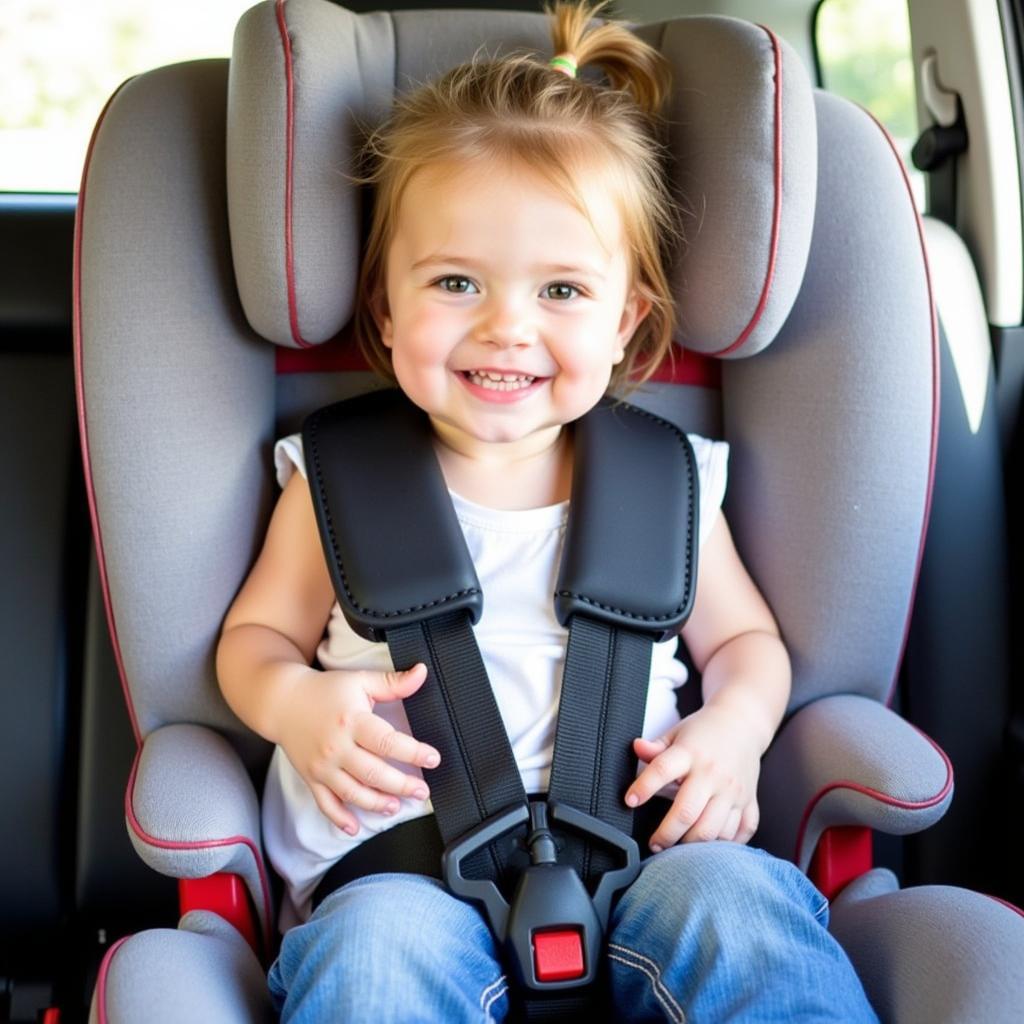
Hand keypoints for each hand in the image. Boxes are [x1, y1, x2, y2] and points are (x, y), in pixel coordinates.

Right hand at [277, 664, 439, 834]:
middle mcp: (337, 746)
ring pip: (352, 792)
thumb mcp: (360, 680)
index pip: (387, 741)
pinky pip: (325, 804)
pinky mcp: (311, 778)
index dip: (413, 752)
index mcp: (352, 721)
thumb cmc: (325, 690)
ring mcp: (323, 766)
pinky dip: (339, 818)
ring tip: (396, 806)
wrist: (283, 701)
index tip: (433, 759)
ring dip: (377, 804)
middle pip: (373, 773)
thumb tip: (422, 673)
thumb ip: (393, 682)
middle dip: (401, 785)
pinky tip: (355, 826)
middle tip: (422, 791)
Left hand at [625, 703, 760, 850]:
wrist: (742, 723)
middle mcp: (713, 774)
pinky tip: (711, 846)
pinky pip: (741, 832)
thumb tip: (636, 747)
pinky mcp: (749, 802)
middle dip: (667, 834)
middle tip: (655, 843)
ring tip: (679, 848)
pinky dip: (726, 844)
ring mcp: (734, 790)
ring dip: (693, 845)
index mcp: (691, 753)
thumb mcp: (677, 733)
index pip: (662, 770)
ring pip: (713, 830)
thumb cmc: (705, 731)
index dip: (643, 787)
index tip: (630, 801)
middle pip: (687, 812)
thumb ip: (655, 747)